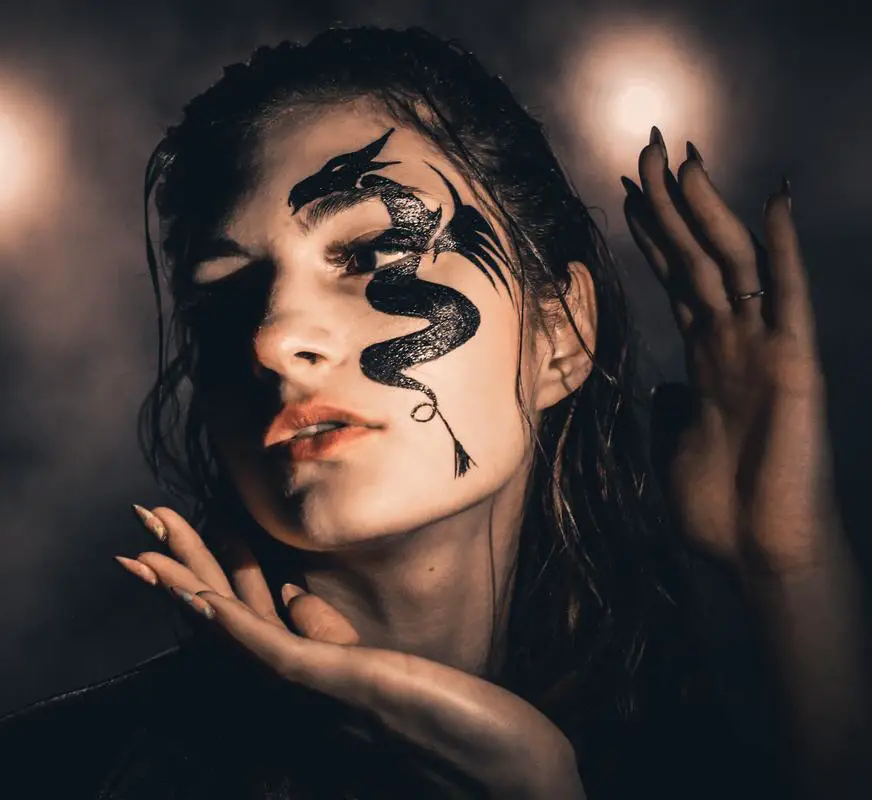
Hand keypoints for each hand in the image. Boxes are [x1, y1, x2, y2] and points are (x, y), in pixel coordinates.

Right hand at [116, 505, 584, 799]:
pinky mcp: (341, 689)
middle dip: (181, 573)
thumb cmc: (459, 730)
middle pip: (225, 625)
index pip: (243, 623)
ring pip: (237, 631)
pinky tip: (199, 595)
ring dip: (188, 584)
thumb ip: (330, 641)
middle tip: (138, 528)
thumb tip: (293, 595)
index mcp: (308, 689)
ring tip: (143, 546)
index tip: (177, 534)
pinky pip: (273, 651)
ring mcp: (316, 696)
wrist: (513, 786)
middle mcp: (298, 698)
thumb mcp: (381, 672)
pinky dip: (231, 623)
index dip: (204, 576)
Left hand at [622, 128, 838, 577]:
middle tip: (646, 147)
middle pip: (696, 256)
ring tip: (684, 157)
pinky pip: (790, 296)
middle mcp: (733, 342)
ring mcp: (765, 348)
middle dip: (670, 203)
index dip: (651, 234)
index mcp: (704, 358)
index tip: (624, 190)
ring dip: (708, 209)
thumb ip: (670, 412)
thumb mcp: (675, 448)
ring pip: (732, 262)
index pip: (674, 279)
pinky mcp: (794, 364)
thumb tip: (661, 389)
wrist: (760, 554)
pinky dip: (783, 249)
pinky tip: (776, 202)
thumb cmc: (720, 509)